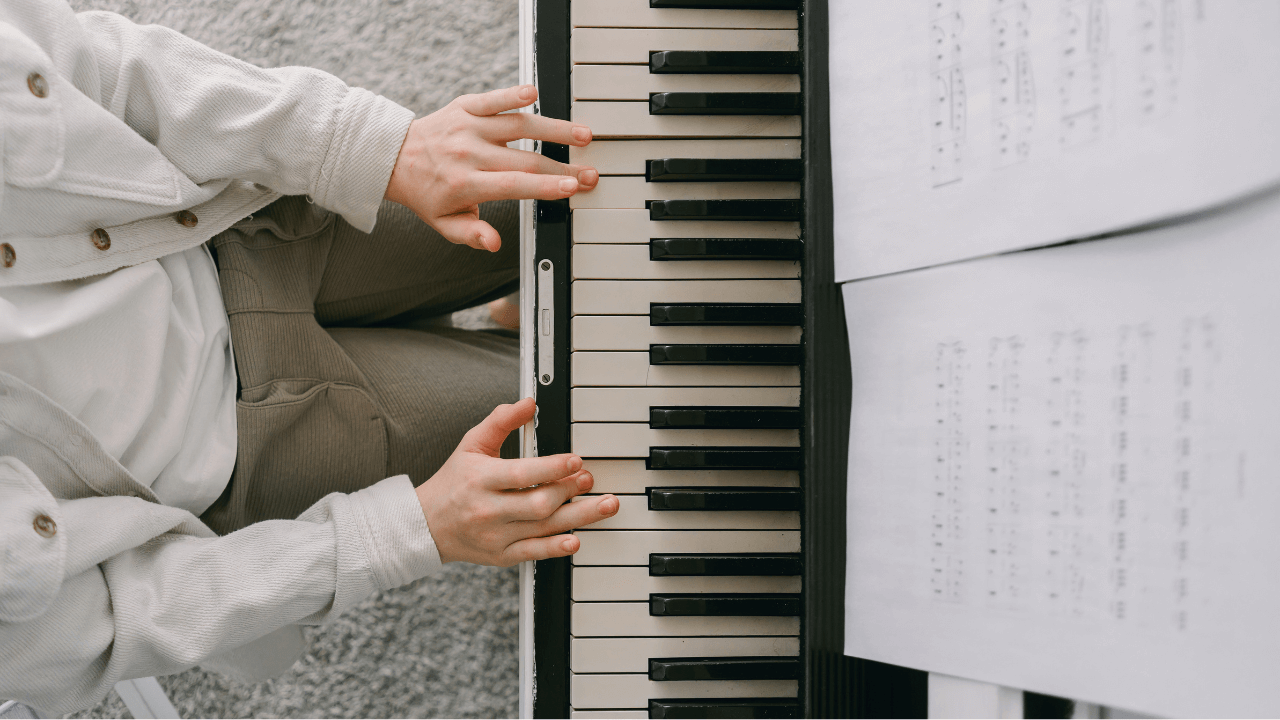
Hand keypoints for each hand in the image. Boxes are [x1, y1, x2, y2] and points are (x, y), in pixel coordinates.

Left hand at [384, 84, 598, 251]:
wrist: (395, 157)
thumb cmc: (427, 193)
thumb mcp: (444, 223)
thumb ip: (471, 234)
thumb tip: (494, 244)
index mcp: (464, 184)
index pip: (513, 185)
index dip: (545, 185)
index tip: (571, 188)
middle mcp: (468, 153)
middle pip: (525, 158)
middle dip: (562, 166)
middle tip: (589, 173)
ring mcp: (468, 126)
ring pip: (518, 125)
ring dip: (554, 129)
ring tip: (582, 135)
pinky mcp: (465, 106)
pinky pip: (492, 98)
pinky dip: (513, 94)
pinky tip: (535, 94)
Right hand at [415, 397, 618, 565]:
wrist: (427, 525)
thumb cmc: (454, 481)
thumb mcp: (472, 444)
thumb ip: (501, 421)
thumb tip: (529, 403)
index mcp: (481, 479)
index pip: (521, 474)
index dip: (552, 468)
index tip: (576, 461)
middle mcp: (488, 509)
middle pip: (537, 504)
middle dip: (569, 492)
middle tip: (590, 480)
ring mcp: (495, 535)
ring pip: (542, 528)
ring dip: (579, 517)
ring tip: (604, 505)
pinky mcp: (501, 556)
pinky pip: (533, 553)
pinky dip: (555, 548)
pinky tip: (575, 539)